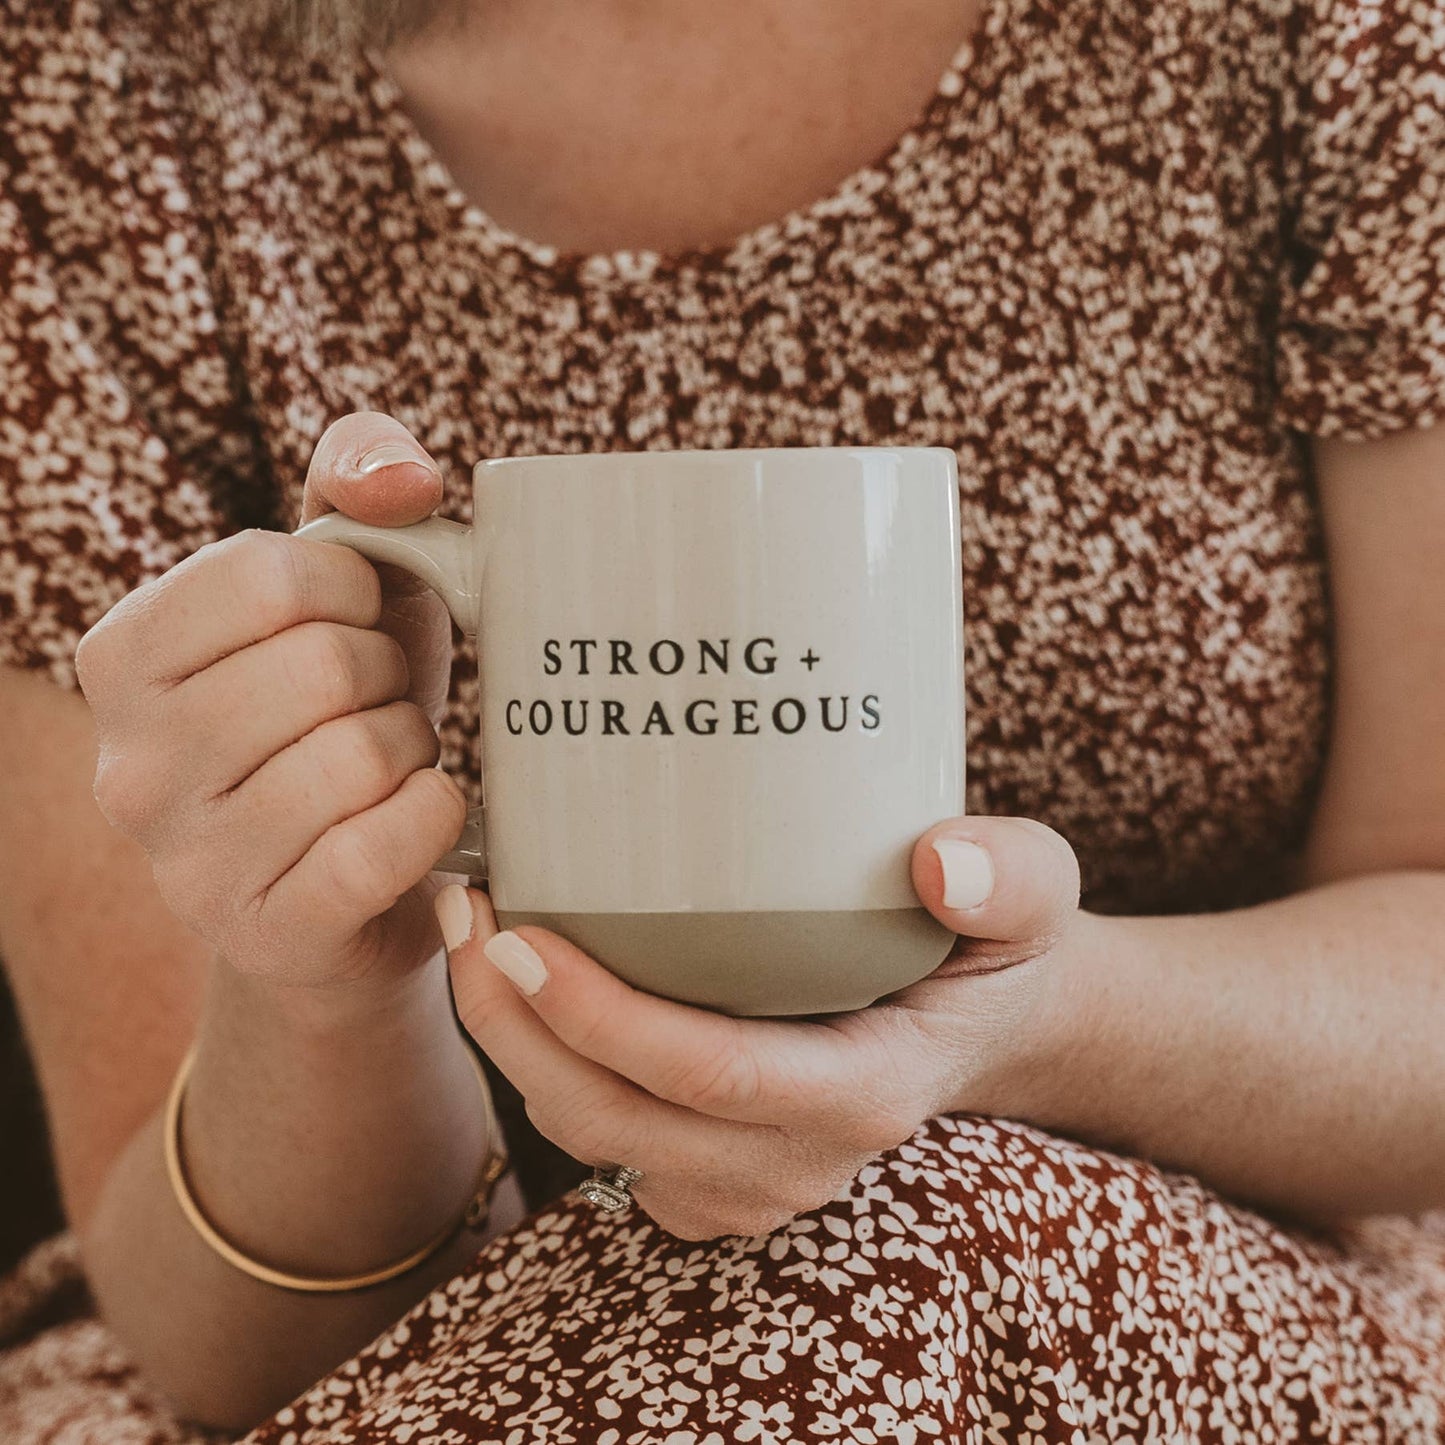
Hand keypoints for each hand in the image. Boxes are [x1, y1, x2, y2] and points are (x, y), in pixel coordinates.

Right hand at [75, 412, 463, 1002]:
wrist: (350, 885)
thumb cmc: (346, 708)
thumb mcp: (342, 583)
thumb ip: (356, 480)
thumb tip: (404, 481)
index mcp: (123, 656)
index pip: (271, 575)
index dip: (354, 593)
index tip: (357, 628)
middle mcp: (129, 764)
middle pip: (325, 665)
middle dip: (387, 678)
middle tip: (377, 708)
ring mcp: (187, 863)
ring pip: (363, 754)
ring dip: (411, 749)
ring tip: (387, 764)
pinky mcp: (266, 933)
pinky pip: (388, 842)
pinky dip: (434, 816)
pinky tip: (417, 819)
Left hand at [441, 815, 1080, 1239]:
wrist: (990, 1021)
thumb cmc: (999, 946)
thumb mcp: (1036, 894)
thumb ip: (1009, 874)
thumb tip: (939, 863)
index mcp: (865, 1094)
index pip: (710, 1076)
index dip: (602, 1017)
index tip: (521, 932)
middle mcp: (796, 1161)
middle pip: (617, 1119)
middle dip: (514, 1026)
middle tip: (466, 910)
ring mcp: (748, 1180)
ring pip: (591, 1136)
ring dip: (511, 1044)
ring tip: (472, 927)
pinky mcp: (711, 1171)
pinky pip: (601, 1135)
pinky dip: (543, 1064)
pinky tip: (518, 977)